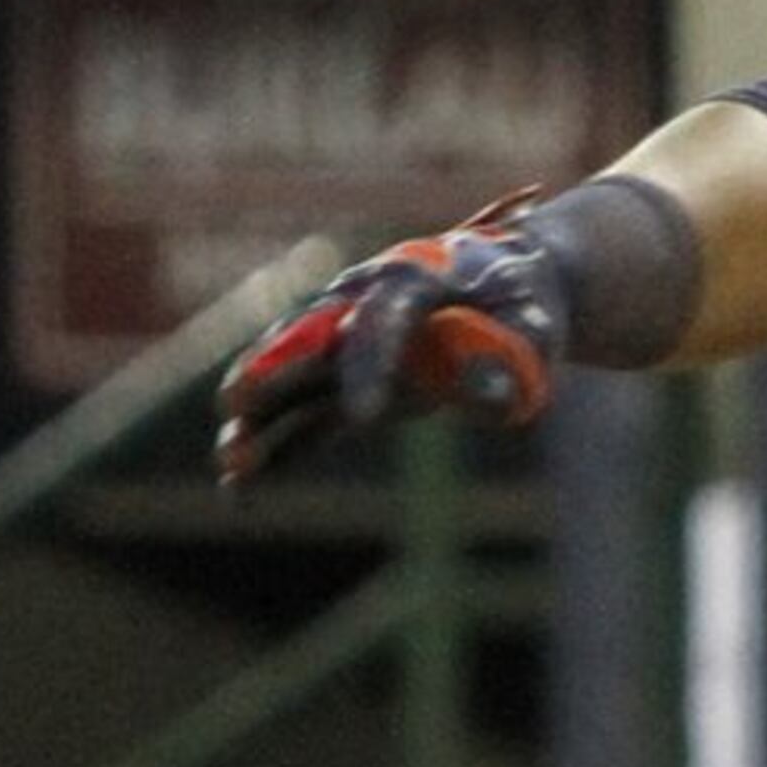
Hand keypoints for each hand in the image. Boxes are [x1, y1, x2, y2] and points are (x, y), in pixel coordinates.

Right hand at [214, 191, 567, 485]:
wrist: (510, 281)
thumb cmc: (523, 298)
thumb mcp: (535, 322)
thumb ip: (514, 355)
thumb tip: (493, 400)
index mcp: (413, 275)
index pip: (383, 318)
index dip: (371, 365)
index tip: (365, 418)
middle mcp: (362, 303)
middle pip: (307, 339)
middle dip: (271, 371)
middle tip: (236, 403)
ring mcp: (346, 344)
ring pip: (291, 381)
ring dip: (260, 420)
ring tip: (231, 463)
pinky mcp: (344, 382)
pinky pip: (303, 418)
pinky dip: (277, 450)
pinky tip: (241, 490)